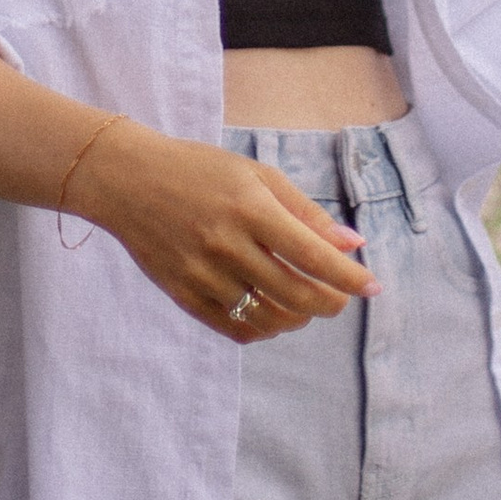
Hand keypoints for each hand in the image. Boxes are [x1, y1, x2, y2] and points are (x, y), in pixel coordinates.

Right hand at [76, 124, 378, 346]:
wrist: (126, 181)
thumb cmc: (198, 170)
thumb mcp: (256, 176)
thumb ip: (305, 212)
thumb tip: (352, 245)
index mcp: (250, 208)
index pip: (313, 256)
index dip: (350, 277)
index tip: (373, 286)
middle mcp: (227, 244)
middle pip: (297, 294)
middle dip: (331, 302)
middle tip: (342, 299)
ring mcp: (203, 274)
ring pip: (269, 317)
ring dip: (300, 318)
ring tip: (306, 305)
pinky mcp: (184, 295)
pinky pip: (236, 328)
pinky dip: (265, 328)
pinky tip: (274, 315)